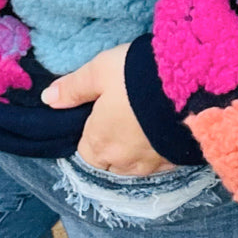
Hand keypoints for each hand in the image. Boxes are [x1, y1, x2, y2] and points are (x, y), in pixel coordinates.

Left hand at [40, 43, 174, 175]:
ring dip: (132, 152)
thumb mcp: (98, 71)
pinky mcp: (175, 162)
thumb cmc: (136, 76)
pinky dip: (156, 151)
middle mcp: (122, 162)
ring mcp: (151, 165)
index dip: (89, 134)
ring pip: (133, 166)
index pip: (85, 152)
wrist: (189, 85)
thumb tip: (47, 100)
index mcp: (99, 143)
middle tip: (120, 118)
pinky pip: (159, 163)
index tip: (98, 116)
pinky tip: (161, 132)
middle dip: (110, 147)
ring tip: (141, 125)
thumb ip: (73, 87)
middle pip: (108, 163)